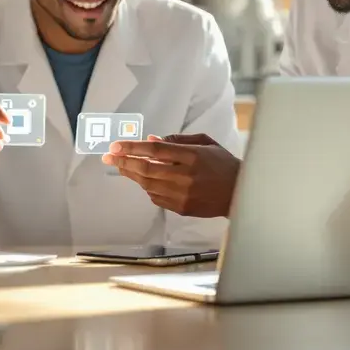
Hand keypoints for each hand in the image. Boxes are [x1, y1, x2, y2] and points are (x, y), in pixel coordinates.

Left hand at [102, 133, 240, 217]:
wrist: (240, 193)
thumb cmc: (222, 163)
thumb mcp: (204, 143)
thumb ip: (177, 141)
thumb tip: (150, 140)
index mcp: (192, 156)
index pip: (154, 151)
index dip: (132, 148)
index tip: (115, 146)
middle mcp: (185, 176)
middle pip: (145, 169)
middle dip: (123, 162)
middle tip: (108, 157)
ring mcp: (182, 195)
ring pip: (147, 184)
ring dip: (132, 175)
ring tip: (122, 166)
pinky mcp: (181, 208)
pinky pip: (155, 197)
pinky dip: (147, 187)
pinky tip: (144, 180)